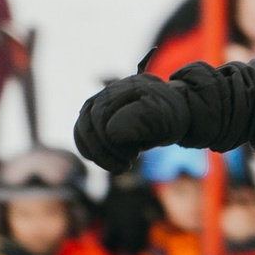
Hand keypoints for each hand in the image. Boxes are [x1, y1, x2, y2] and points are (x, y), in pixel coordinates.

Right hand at [75, 73, 193, 173]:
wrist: (172, 115)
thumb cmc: (171, 116)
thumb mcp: (164, 118)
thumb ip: (141, 120)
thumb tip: (111, 132)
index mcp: (125, 88)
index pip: (100, 116)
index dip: (110, 142)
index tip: (133, 158)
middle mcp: (108, 92)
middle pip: (88, 124)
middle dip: (105, 152)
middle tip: (127, 165)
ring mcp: (99, 102)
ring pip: (82, 130)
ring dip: (97, 155)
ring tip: (121, 165)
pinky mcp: (95, 116)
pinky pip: (81, 134)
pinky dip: (91, 152)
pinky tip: (109, 162)